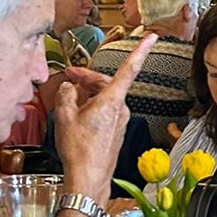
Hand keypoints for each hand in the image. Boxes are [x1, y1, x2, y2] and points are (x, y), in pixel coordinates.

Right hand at [54, 35, 153, 202]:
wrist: (88, 179)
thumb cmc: (80, 152)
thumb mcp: (64, 117)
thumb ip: (66, 95)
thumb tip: (68, 87)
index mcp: (112, 101)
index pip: (129, 69)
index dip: (141, 50)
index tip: (152, 37)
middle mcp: (121, 109)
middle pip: (106, 83)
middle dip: (87, 78)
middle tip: (70, 76)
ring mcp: (120, 121)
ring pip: (104, 98)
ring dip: (87, 94)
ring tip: (68, 100)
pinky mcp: (116, 131)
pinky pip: (104, 111)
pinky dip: (91, 107)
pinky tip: (76, 115)